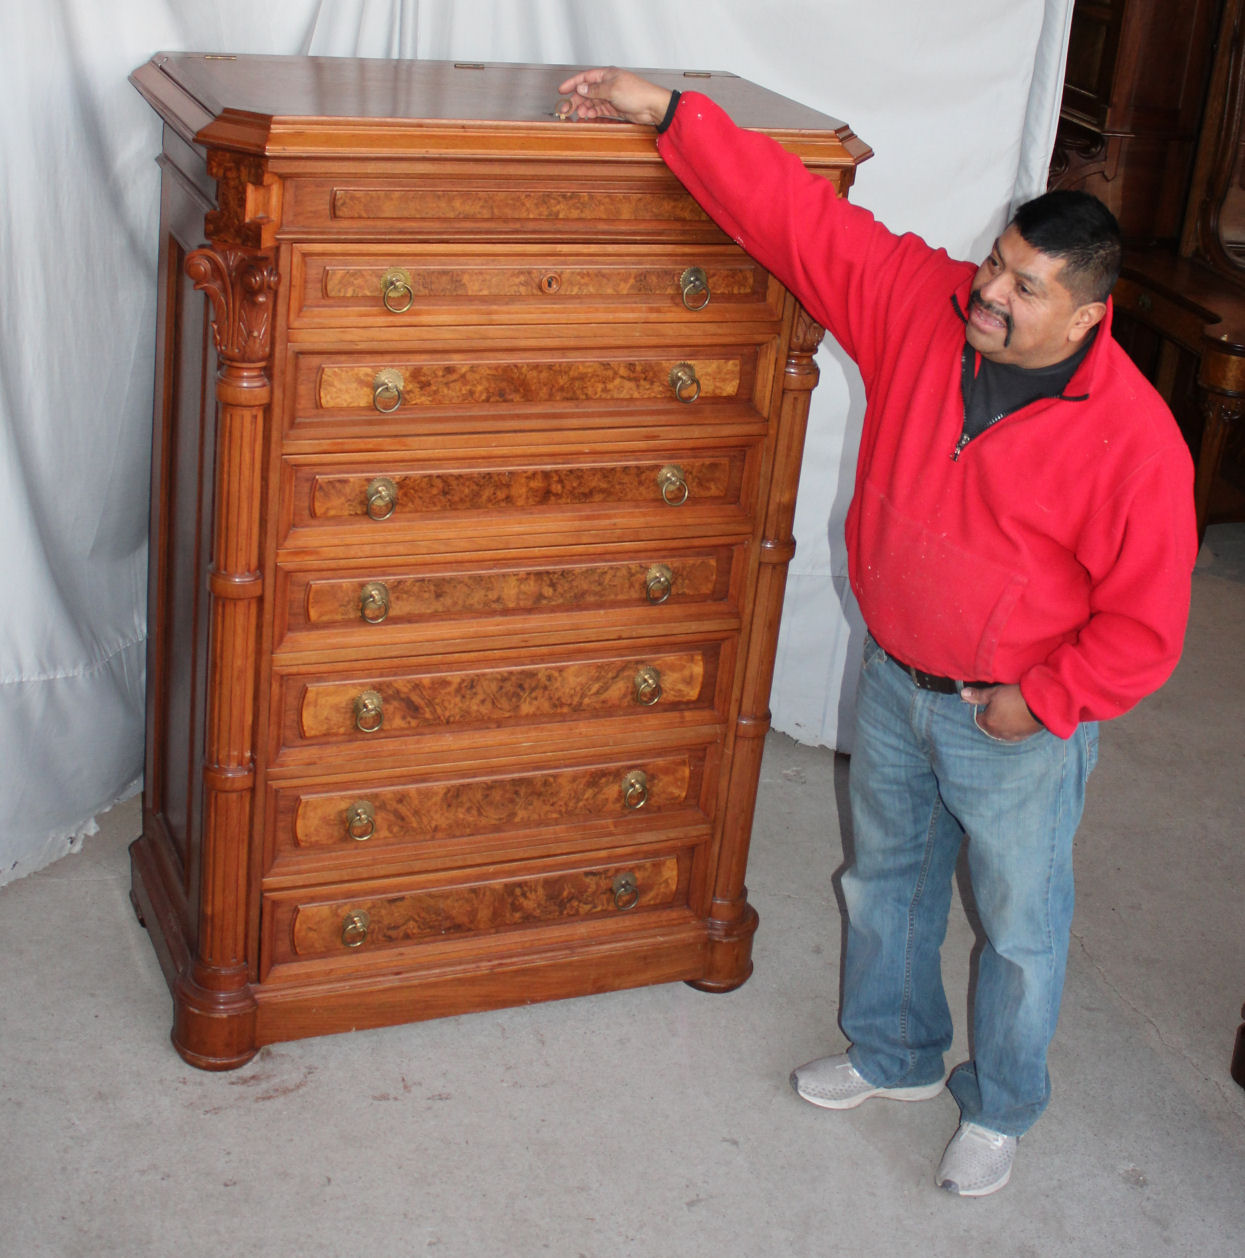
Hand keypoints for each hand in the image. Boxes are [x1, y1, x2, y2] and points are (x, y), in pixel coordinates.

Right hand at [556, 67, 673, 125]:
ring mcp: (611, 96)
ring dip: (584, 107)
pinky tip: (587, 116)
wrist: (652, 107)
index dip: (572, 83)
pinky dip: (592, 112)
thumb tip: (580, 89)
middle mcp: (607, 84)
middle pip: (586, 91)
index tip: (561, 90)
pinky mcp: (615, 107)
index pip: (585, 78)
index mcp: (607, 75)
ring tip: (578, 114)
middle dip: (576, 99)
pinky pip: (599, 109)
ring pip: (592, 101)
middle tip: (566, 109)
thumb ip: (595, 90)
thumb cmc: (637, 93)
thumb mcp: (612, 89)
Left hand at [960, 683, 1042, 741]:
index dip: (982, 712)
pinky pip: (1013, 735)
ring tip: (1006, 716)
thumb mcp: (995, 693)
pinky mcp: (1023, 737)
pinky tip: (1015, 723)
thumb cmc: (1015, 697)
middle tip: (996, 711)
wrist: (1040, 706)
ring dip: (1000, 726)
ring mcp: (1011, 736)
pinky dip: (1012, 730)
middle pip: (989, 728)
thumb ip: (978, 696)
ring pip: (1001, 733)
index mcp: (988, 722)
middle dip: (990, 721)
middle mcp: (998, 732)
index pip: (978, 720)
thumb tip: (962, 694)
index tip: (986, 706)